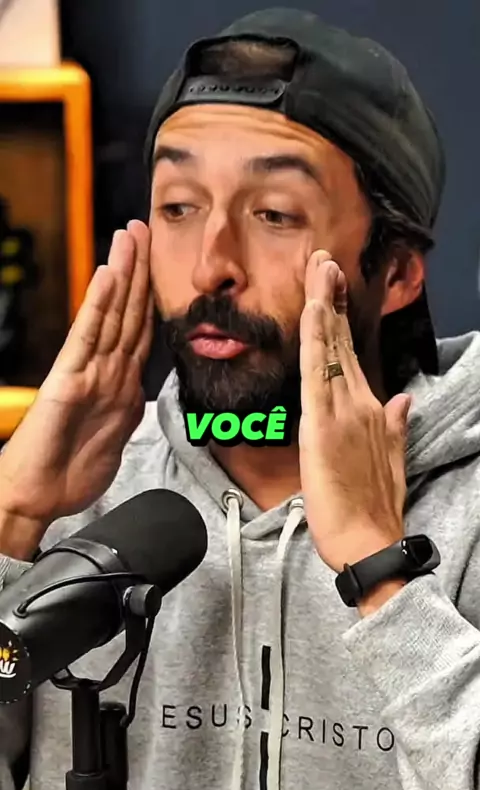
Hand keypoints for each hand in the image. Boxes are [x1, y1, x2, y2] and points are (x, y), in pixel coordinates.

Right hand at [0, 221, 153, 527]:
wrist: (39, 492)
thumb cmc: (70, 466)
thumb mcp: (115, 431)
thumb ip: (127, 402)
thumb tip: (141, 388)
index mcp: (117, 381)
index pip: (139, 328)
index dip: (151, 294)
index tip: (160, 262)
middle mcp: (104, 369)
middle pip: (128, 312)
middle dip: (138, 269)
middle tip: (143, 229)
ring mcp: (87, 372)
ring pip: (112, 315)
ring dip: (124, 274)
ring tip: (129, 237)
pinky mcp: (69, 381)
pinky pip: (89, 337)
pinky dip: (99, 306)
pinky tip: (107, 277)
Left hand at [299, 250, 410, 572]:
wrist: (369, 543)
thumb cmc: (373, 510)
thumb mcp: (389, 463)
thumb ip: (394, 427)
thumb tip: (402, 399)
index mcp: (367, 412)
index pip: (350, 356)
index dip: (341, 319)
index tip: (332, 288)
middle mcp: (358, 405)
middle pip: (341, 343)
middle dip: (332, 299)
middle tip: (324, 259)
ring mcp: (343, 412)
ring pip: (330, 349)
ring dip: (324, 306)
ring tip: (320, 268)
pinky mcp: (324, 426)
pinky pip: (317, 374)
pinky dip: (318, 341)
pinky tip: (316, 312)